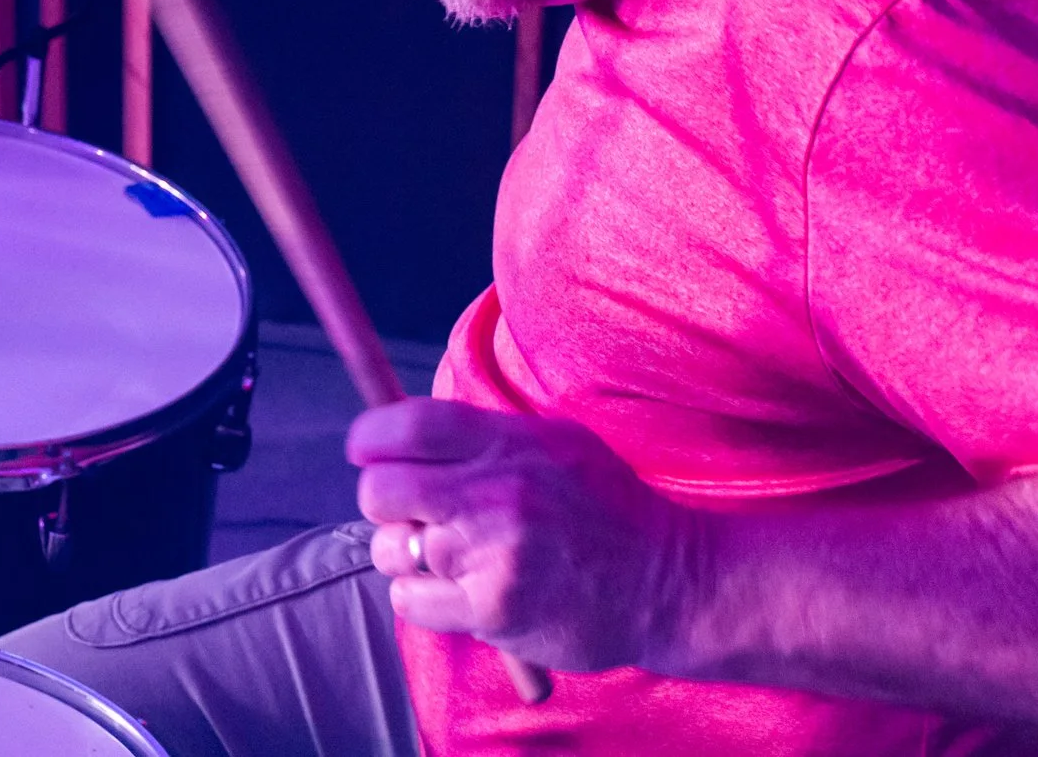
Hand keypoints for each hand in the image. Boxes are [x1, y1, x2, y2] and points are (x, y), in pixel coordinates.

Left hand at [346, 398, 702, 673]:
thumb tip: (394, 435)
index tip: (369, 452)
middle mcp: (496, 494)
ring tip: (452, 555)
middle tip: (414, 511)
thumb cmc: (602, 507)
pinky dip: (424, 597)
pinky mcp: (492, 611)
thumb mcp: (552, 441)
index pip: (404, 426)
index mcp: (508, 442)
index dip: (370, 438)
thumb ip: (478, 436)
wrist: (668, 582)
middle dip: (384, 501)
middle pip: (379, 490)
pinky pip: (409, 600)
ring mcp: (492, 555)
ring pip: (389, 550)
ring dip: (406, 554)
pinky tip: (462, 590)